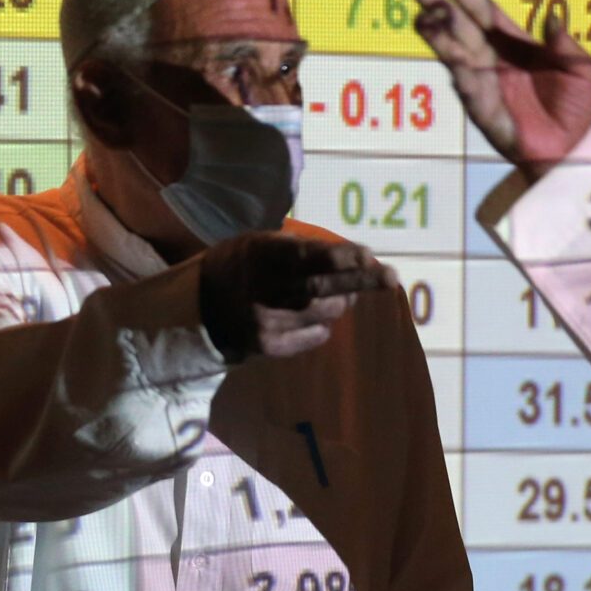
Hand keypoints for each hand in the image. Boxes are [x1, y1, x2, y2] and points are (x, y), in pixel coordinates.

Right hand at [198, 231, 397, 362]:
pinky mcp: (269, 346)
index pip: (309, 255)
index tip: (368, 255)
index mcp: (259, 254)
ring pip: (325, 312)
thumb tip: (354, 255)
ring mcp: (266, 320)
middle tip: (391, 277)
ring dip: (341, 302)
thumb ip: (300, 247)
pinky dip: (322, 324)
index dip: (342, 256)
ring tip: (339, 295)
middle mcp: (262, 288)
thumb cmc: (240, 267)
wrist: (199, 310)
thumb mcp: (259, 244)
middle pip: (322, 286)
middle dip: (360, 281)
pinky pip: (315, 335)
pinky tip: (311, 316)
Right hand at [407, 0, 590, 176]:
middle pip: (460, 25)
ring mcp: (483, 81)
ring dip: (438, 34)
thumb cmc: (574, 107)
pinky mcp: (481, 106)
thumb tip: (551, 15)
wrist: (568, 147)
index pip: (482, 10)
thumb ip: (564, 43)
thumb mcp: (579, 68)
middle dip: (438, 5)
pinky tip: (447, 51)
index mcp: (514, 43)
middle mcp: (492, 57)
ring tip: (422, 17)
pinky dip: (457, 67)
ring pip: (455, 51)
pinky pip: (467, 83)